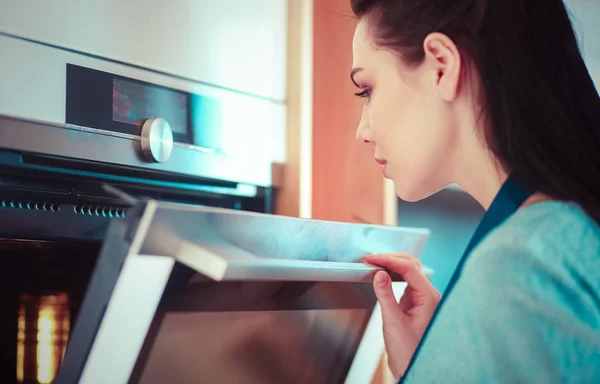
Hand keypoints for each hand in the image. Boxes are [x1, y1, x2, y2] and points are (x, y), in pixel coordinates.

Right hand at [364, 253, 440, 379]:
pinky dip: (393, 273)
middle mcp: (429, 295)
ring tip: (374, 263)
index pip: (409, 268)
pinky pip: (405, 280)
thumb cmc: (408, 352)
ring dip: (392, 264)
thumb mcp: (393, 322)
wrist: (412, 368)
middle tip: (370, 259)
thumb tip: (379, 274)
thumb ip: (386, 295)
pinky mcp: (415, 301)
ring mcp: (423, 297)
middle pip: (411, 265)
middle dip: (390, 258)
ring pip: (409, 270)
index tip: (371, 259)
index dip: (389, 260)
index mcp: (429, 298)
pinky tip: (382, 274)